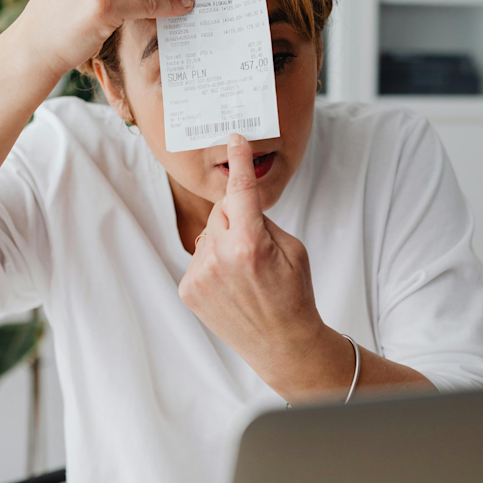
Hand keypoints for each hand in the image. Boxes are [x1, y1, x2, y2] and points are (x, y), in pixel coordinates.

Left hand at [179, 133, 346, 396]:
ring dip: (224, 244)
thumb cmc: (294, 295)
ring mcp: (200, 274)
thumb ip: (263, 222)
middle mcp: (220, 256)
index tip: (235, 138)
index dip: (239, 162)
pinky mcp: (188, 289)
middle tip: (258, 249)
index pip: (241, 191)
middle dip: (238, 219)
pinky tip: (231, 287)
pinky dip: (213, 264)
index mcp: (250, 243)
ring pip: (209, 235)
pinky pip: (199, 258)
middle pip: (222, 212)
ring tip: (245, 275)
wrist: (282, 345)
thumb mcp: (293, 250)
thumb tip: (238, 208)